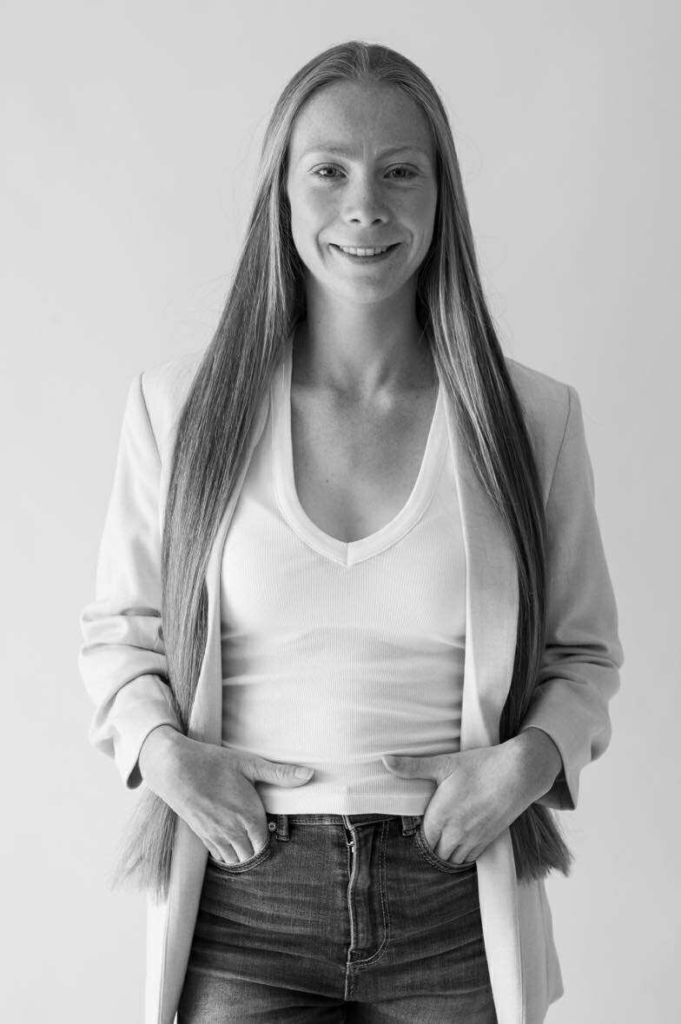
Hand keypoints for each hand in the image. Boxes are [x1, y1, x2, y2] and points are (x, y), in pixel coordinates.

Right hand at [138, 728, 313, 863]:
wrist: (174, 768)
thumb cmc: (213, 763)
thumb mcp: (249, 763)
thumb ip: (280, 773)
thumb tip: (309, 775)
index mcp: (249, 816)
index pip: (267, 845)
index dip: (271, 840)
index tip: (273, 831)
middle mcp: (234, 832)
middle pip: (253, 857)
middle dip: (259, 851)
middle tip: (262, 838)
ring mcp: (216, 837)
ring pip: (236, 861)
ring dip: (244, 855)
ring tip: (249, 842)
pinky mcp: (202, 836)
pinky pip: (220, 857)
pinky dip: (228, 855)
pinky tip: (232, 843)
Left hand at [381, 734, 559, 865]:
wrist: (517, 772)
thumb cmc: (479, 766)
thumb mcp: (443, 763)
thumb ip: (412, 766)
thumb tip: (384, 760)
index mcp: (439, 816)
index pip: (421, 841)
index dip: (418, 837)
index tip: (416, 829)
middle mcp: (455, 832)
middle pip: (435, 854)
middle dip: (431, 848)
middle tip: (429, 835)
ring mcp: (473, 838)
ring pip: (452, 859)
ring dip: (446, 853)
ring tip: (442, 840)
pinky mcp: (489, 839)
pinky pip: (470, 858)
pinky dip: (462, 855)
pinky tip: (460, 843)